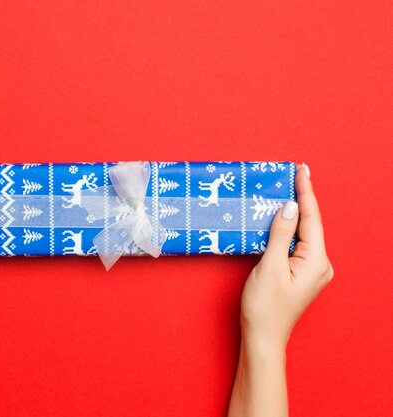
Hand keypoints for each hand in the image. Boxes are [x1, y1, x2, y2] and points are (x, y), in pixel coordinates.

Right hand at [241, 163, 333, 350]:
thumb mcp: (269, 266)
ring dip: (293, 213)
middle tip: (292, 174)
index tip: (302, 169)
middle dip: (300, 198)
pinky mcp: (300, 273)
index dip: (305, 191)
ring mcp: (312, 270)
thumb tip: (289, 206)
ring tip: (285, 190)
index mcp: (316, 261)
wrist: (262, 337)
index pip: (311, 218)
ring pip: (302, 233)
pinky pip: (296, 244)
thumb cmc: (264, 306)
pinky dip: (287, 229)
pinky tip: (279, 219)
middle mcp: (320, 264)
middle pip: (310, 223)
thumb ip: (280, 234)